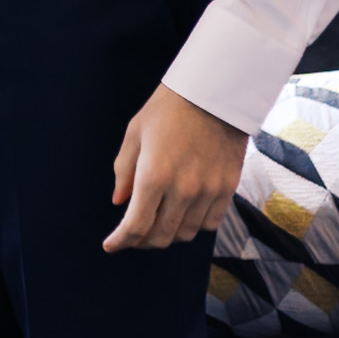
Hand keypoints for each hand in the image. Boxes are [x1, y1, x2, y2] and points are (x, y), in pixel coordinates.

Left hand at [104, 82, 247, 252]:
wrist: (214, 92)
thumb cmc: (168, 108)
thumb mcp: (135, 133)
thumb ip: (124, 171)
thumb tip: (120, 202)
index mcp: (154, 175)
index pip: (136, 226)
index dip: (121, 241)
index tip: (111, 245)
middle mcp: (182, 189)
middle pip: (160, 237)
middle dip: (141, 241)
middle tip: (132, 234)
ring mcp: (208, 191)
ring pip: (186, 234)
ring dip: (168, 235)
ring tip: (158, 224)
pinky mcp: (227, 189)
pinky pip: (210, 223)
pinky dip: (194, 226)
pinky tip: (184, 214)